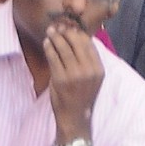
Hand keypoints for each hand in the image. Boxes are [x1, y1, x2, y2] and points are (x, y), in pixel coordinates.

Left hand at [45, 24, 104, 143]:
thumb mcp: (91, 77)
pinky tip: (46, 43)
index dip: (77, 31)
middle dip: (65, 31)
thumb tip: (76, 34)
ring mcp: (74, 75)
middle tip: (58, 26)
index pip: (88, 42)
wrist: (75, 118)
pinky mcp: (60, 80)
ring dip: (55, 36)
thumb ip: (87, 58)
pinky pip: (53, 57)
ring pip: (63, 47)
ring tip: (50, 32)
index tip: (69, 26)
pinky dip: (48, 47)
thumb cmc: (82, 95)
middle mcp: (88, 71)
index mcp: (98, 69)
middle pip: (76, 41)